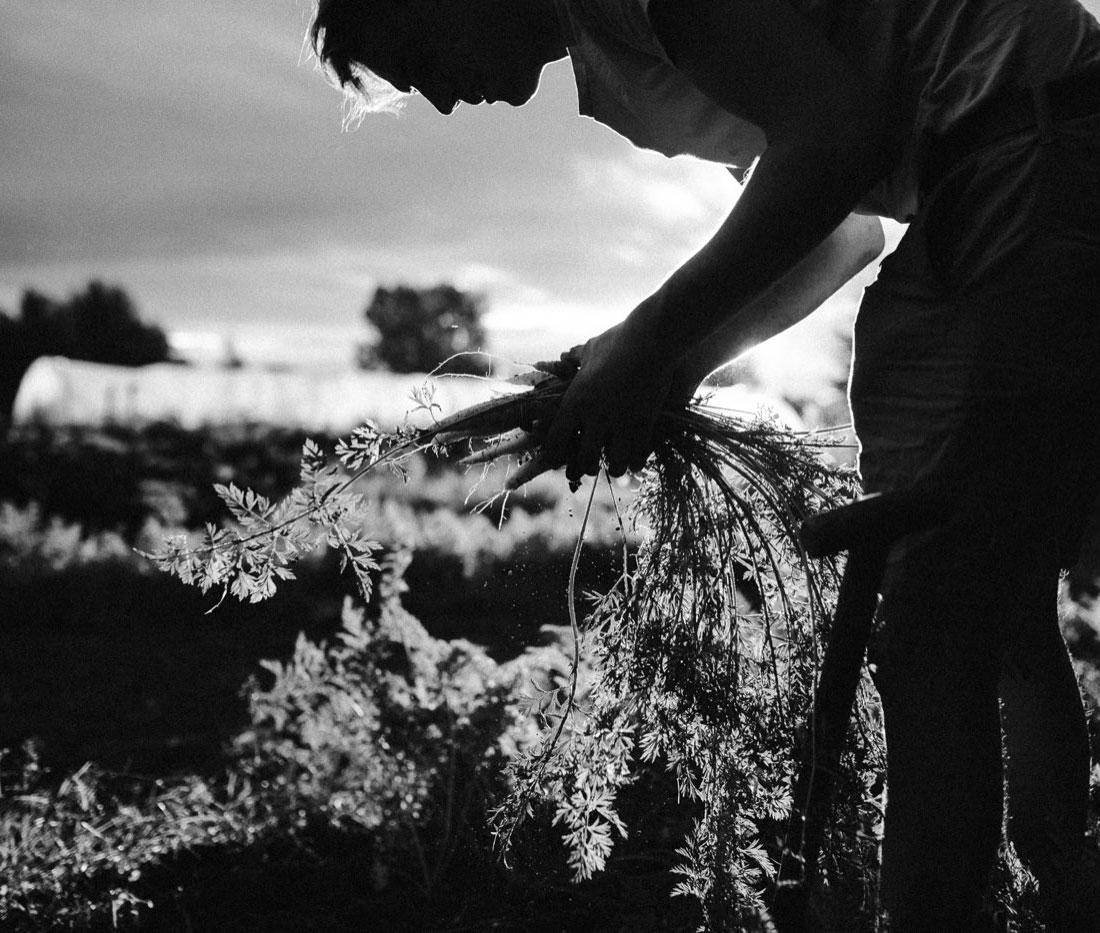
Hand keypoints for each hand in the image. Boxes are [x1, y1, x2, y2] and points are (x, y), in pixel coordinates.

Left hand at [541, 312, 674, 482]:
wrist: (652, 339)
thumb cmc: (618, 340)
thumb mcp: (590, 348)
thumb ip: (575, 359)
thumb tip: (563, 357)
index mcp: (575, 401)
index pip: (555, 441)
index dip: (553, 456)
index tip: (557, 460)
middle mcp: (594, 417)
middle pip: (583, 459)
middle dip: (583, 468)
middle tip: (586, 468)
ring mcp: (621, 422)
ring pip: (613, 463)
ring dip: (613, 467)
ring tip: (615, 466)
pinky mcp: (644, 424)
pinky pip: (638, 455)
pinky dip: (636, 462)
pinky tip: (635, 461)